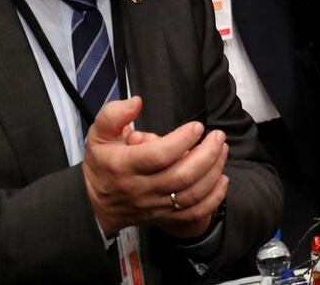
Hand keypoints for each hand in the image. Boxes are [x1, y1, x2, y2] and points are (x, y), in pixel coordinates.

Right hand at [82, 97, 229, 239]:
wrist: (96, 204)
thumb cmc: (104, 164)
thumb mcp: (99, 135)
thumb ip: (114, 115)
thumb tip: (136, 102)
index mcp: (124, 166)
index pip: (158, 156)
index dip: (181, 140)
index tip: (196, 127)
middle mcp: (141, 189)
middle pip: (181, 176)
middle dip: (207, 154)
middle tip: (218, 136)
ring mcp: (155, 206)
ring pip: (192, 194)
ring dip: (214, 172)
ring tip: (223, 150)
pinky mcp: (166, 217)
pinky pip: (195, 213)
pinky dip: (213, 198)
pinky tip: (222, 179)